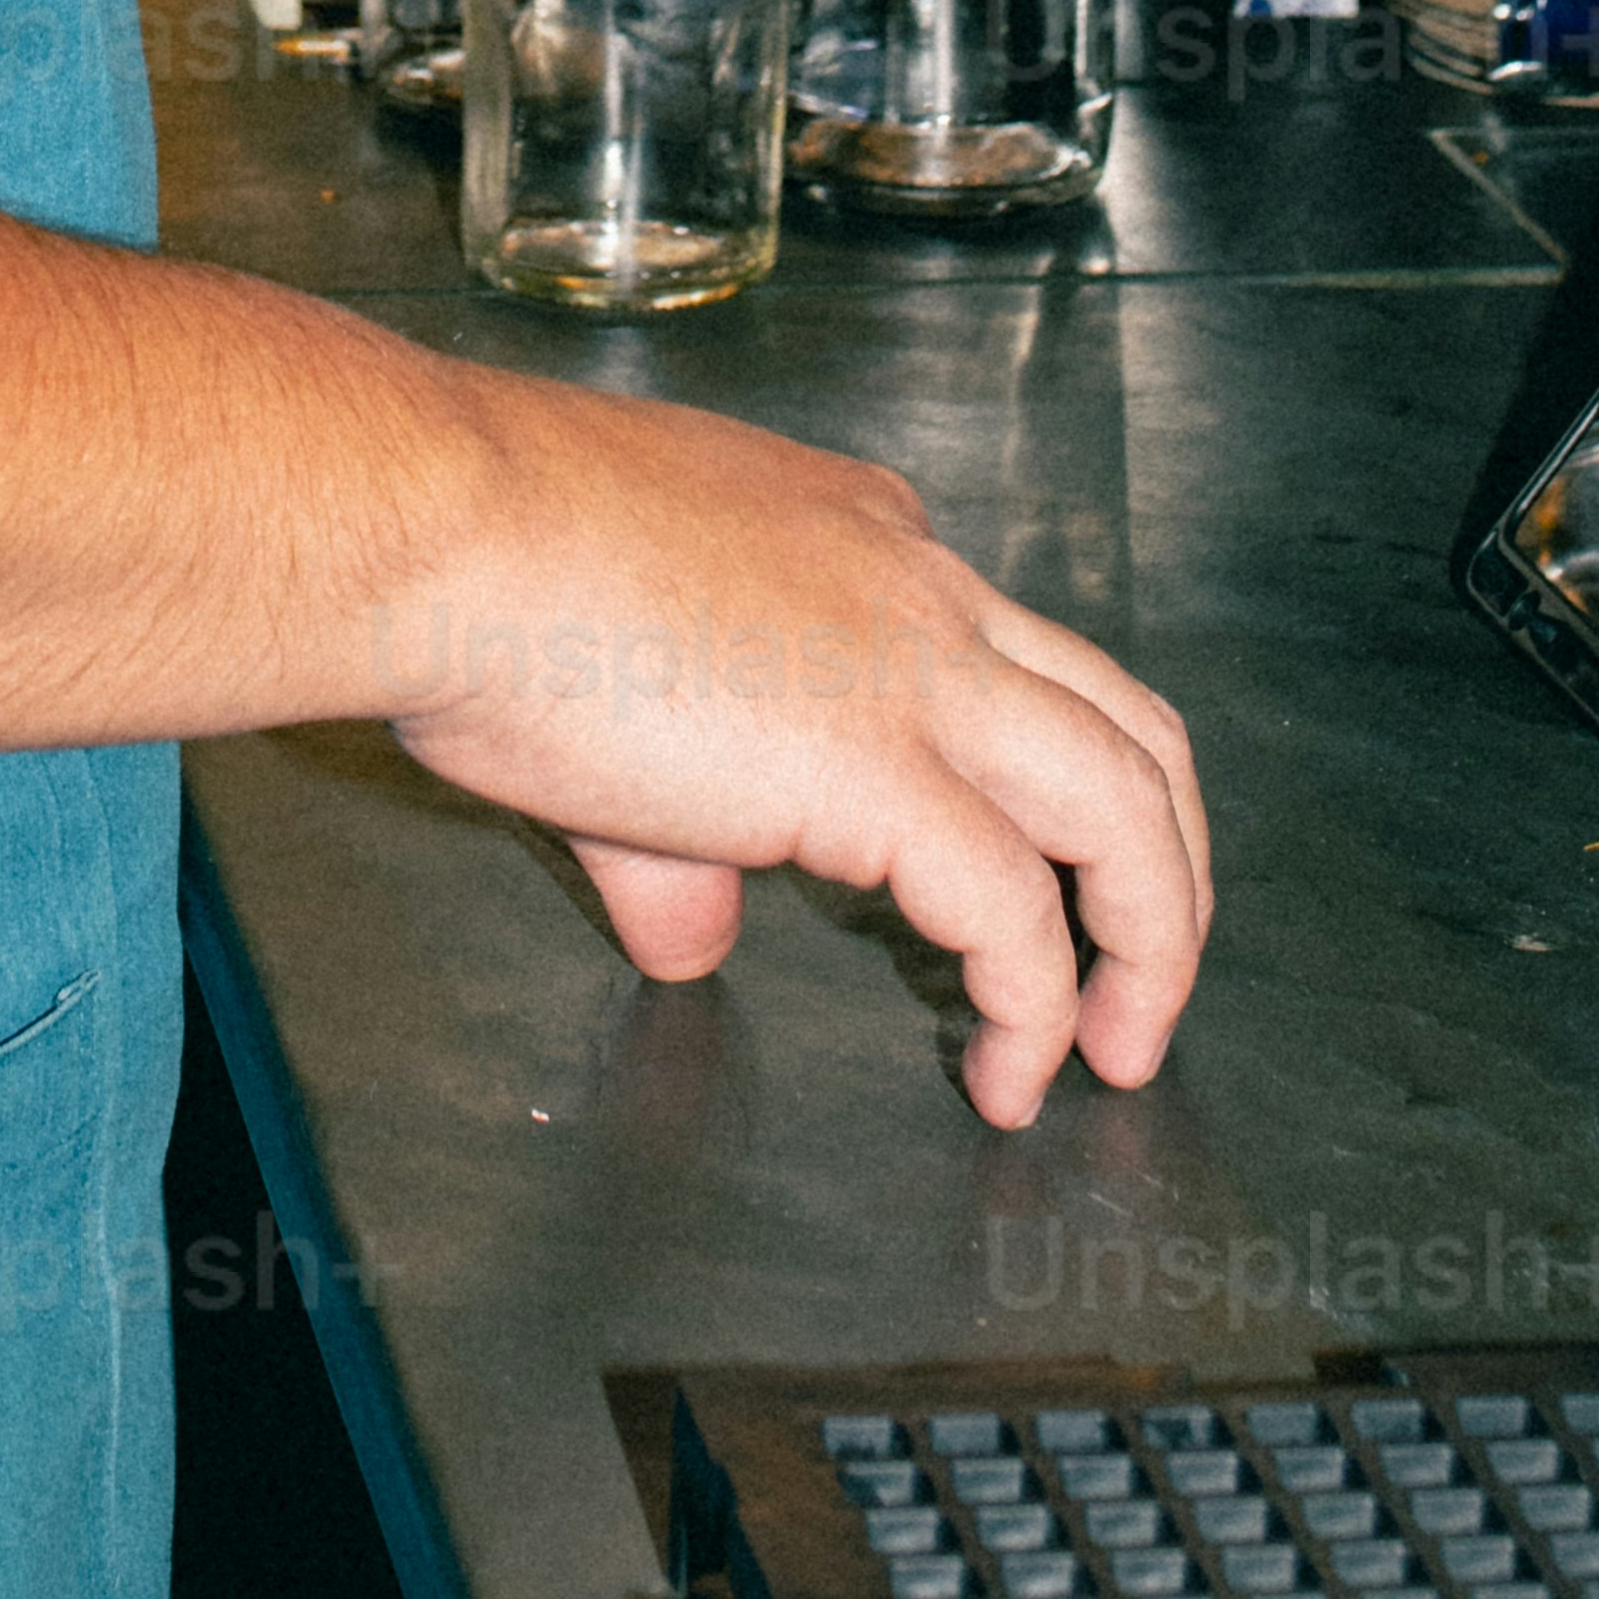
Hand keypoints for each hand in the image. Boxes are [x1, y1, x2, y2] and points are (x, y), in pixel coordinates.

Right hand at [375, 387, 1212, 1128]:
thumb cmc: (483, 574)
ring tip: (1118, 1048)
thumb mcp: (606, 697)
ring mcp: (913, 668)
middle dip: (1159, 863)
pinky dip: (1035, 1004)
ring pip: (1126, 799)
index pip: (1003, 656)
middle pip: (1126, 722)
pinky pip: (1014, 911)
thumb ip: (677, 838)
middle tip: (1137, 980)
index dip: (1022, 780)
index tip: (991, 880)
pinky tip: (1009, 1073)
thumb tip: (691, 932)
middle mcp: (918, 588)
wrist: (439, 525)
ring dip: (1150, 936)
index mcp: (860, 541)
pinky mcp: (879, 766)